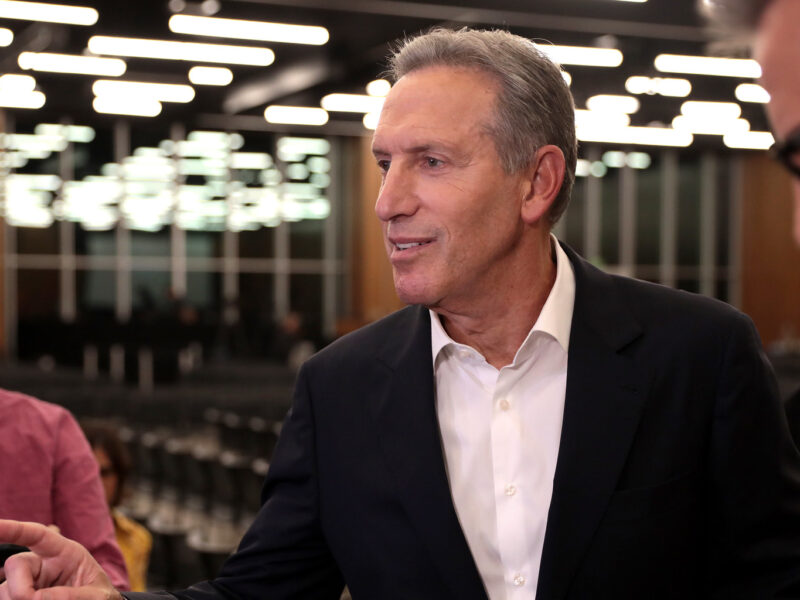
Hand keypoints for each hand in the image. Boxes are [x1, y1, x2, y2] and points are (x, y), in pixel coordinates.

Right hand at [0, 519, 120, 599]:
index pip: (37, 535)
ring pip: (5, 590)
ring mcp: (28, 583)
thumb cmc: (99, 598)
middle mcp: (41, 564)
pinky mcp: (17, 598)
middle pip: (15, 565)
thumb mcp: (97, 596)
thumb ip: (73, 596)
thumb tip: (35, 598)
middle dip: (20, 588)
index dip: (13, 529)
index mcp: (64, 553)